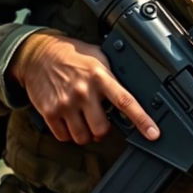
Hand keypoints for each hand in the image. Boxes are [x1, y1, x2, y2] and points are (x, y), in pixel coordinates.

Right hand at [10, 32, 159, 144]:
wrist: (39, 54)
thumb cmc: (72, 55)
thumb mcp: (97, 56)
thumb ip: (112, 74)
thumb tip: (131, 89)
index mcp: (100, 76)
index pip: (125, 101)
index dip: (141, 119)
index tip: (153, 133)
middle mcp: (83, 91)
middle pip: (102, 129)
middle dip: (103, 128)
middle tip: (99, 117)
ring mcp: (66, 103)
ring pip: (83, 137)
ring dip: (86, 133)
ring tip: (83, 118)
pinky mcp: (50, 112)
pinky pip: (64, 137)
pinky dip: (68, 133)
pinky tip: (69, 119)